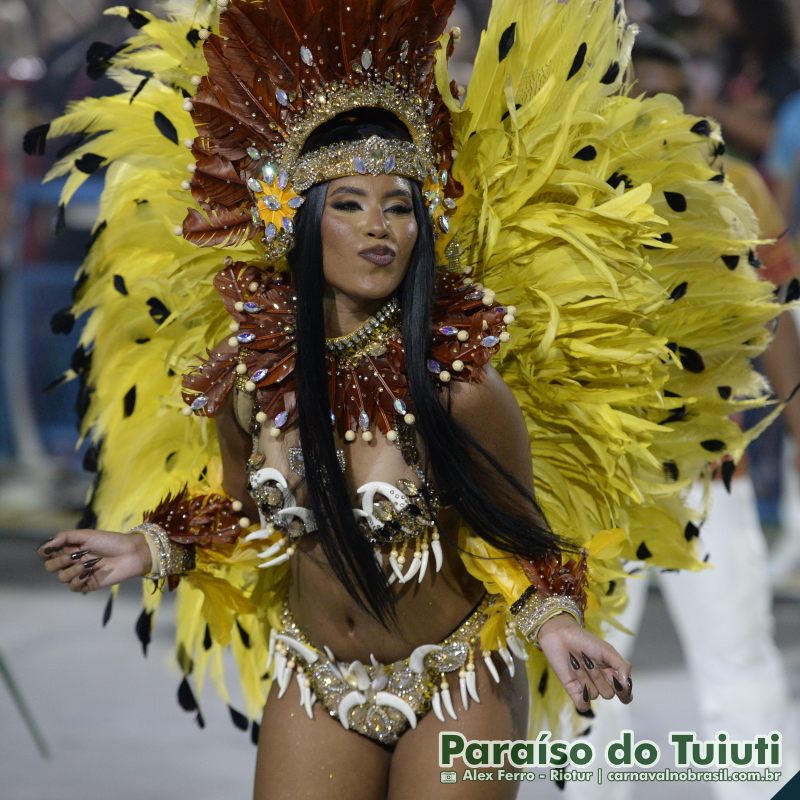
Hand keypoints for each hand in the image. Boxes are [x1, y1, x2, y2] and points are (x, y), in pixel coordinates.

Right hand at [36, 529, 151, 592]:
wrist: (130, 553)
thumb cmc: (110, 541)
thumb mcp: (86, 535)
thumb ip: (65, 537)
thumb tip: (46, 545)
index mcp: (69, 548)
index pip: (46, 554)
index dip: (45, 552)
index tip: (52, 549)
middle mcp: (71, 561)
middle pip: (50, 567)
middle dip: (60, 561)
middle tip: (76, 555)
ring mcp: (78, 574)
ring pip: (61, 578)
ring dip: (73, 569)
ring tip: (90, 562)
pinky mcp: (87, 584)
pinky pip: (73, 587)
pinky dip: (78, 580)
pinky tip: (89, 573)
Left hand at [537, 613, 632, 713]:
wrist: (560, 635)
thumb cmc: (584, 640)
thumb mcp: (607, 650)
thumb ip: (622, 666)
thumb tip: (627, 685)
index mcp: (613, 673)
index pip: (625, 694)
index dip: (623, 691)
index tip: (615, 678)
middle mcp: (601, 683)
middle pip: (609, 694)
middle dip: (598, 677)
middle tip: (589, 661)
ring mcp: (587, 687)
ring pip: (594, 695)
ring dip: (585, 677)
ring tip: (578, 663)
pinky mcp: (574, 691)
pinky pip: (583, 706)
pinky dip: (582, 699)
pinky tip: (578, 686)